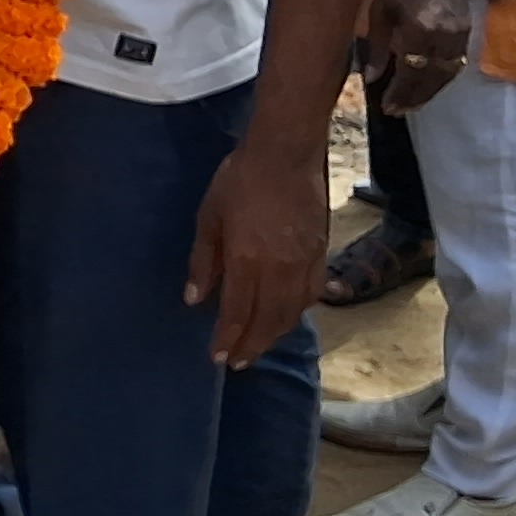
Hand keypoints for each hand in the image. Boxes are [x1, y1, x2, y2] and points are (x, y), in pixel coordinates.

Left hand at [186, 132, 328, 367]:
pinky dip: (298, 312)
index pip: (238, 312)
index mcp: (247, 260)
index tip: (218, 358)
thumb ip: (203, 262)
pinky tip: (286, 317)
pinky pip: (311, 294)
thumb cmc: (239, 181)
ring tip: (259, 346)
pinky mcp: (322, 252)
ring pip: (292, 311)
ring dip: (275, 334)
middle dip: (252, 345)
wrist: (286, 153)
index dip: (228, 338)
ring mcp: (305, 262)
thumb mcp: (209, 218)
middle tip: (238, 362)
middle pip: (268, 320)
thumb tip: (194, 299)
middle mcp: (279, 269)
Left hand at [363, 0, 471, 116]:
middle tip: (398, 111)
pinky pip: (457, 62)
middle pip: (431, 77)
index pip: (412, 71)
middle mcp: (444, 35)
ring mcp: (460, 33)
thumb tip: (372, 78)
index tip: (387, 108)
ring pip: (448, 73)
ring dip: (430, 91)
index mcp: (419, 29)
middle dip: (414, 97)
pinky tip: (429, 85)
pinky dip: (442, 77)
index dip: (400, 92)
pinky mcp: (469, 30)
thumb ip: (378, 47)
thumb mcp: (380, 13)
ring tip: (412, 104)